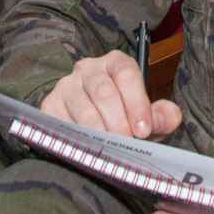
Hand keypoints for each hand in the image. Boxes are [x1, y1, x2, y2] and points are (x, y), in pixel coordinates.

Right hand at [38, 52, 183, 139]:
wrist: (92, 129)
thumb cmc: (124, 119)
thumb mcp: (147, 117)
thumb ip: (162, 116)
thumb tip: (161, 119)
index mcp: (116, 63)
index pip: (127, 74)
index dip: (137, 104)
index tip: (143, 130)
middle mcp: (89, 68)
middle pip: (105, 93)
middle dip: (120, 124)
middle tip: (127, 145)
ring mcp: (67, 85)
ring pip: (85, 111)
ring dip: (101, 135)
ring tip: (111, 150)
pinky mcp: (51, 104)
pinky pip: (64, 124)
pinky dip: (80, 140)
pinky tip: (90, 148)